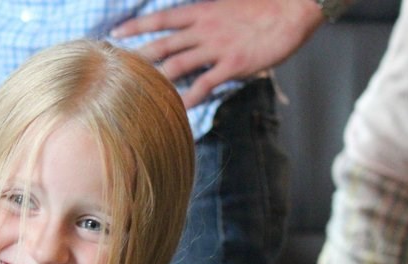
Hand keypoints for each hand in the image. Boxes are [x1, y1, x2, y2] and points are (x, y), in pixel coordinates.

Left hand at [111, 0, 322, 107]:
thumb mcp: (227, 6)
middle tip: (117, 68)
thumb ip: (207, 19)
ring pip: (178, 65)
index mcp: (202, 11)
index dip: (137, 25)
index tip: (117, 32)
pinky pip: (205, 84)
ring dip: (157, 79)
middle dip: (138, 56)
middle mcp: (204, 28)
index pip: (162, 18)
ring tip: (139, 93)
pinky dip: (190, 98)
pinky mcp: (233, 64)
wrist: (291, 9)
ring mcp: (217, 47)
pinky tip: (178, 110)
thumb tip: (192, 30)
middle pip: (162, 44)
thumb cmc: (263, 8)